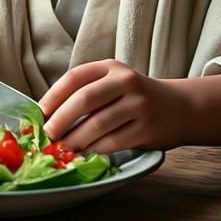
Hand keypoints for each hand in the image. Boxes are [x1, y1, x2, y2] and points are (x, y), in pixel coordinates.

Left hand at [38, 59, 185, 153]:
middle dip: (61, 119)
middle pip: (84, 99)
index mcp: (111, 67)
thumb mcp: (114, 83)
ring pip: (97, 124)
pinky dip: (94, 150)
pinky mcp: (146, 129)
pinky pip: (112, 142)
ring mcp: (138, 105)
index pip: (75, 77)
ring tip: (63, 148)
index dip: (54, 95)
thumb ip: (87, 92)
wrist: (180, 108)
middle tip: (48, 135)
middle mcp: (126, 82)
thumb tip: (49, 115)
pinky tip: (85, 153)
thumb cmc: (136, 98)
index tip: (40, 112)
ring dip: (75, 139)